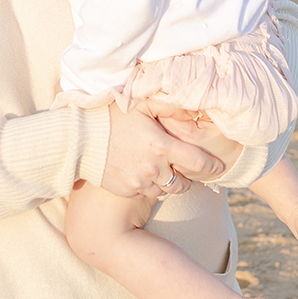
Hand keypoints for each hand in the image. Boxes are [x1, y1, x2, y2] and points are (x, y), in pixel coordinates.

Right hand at [99, 103, 225, 198]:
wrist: (78, 140)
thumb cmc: (110, 117)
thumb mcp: (141, 105)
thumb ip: (169, 106)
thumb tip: (194, 111)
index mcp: (161, 146)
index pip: (198, 162)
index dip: (212, 166)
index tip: (219, 167)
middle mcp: (154, 168)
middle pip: (183, 184)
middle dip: (188, 177)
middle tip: (184, 168)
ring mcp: (140, 183)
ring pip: (165, 191)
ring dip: (168, 183)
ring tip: (161, 170)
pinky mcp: (128, 192)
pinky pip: (146, 193)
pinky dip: (149, 186)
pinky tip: (141, 172)